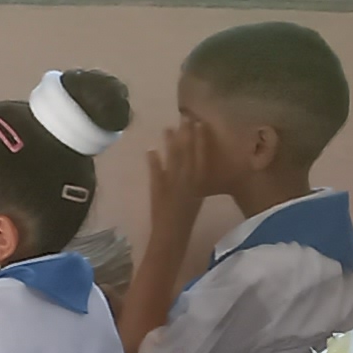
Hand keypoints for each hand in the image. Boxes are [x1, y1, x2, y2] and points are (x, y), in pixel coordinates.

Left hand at [142, 113, 220, 228]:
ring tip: (168, 128)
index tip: (199, 122)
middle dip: (187, 133)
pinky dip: (153, 162)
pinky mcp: (158, 189)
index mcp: (200, 182)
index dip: (201, 138)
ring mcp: (173, 184)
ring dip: (170, 143)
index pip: (202, 155)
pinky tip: (150, 150)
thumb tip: (191, 162)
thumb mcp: (195, 196)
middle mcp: (188, 180)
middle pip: (188, 152)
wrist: (172, 236)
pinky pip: (156, 173)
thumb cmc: (185, 219)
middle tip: (185, 116)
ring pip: (174, 159)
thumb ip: (194, 179)